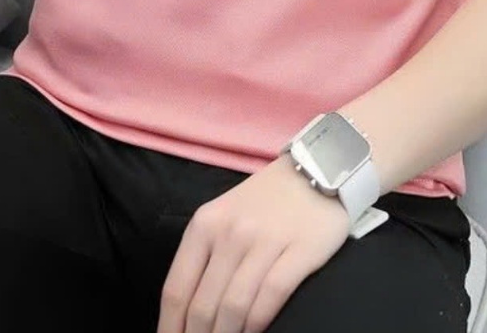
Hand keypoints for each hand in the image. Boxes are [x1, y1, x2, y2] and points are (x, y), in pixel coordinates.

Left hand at [156, 156, 350, 332]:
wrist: (316, 170)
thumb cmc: (264, 201)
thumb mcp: (223, 218)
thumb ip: (204, 259)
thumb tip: (186, 313)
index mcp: (204, 225)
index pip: (176, 289)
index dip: (170, 328)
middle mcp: (230, 232)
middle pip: (203, 306)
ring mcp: (265, 241)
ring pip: (234, 307)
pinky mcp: (299, 250)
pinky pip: (270, 297)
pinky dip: (258, 324)